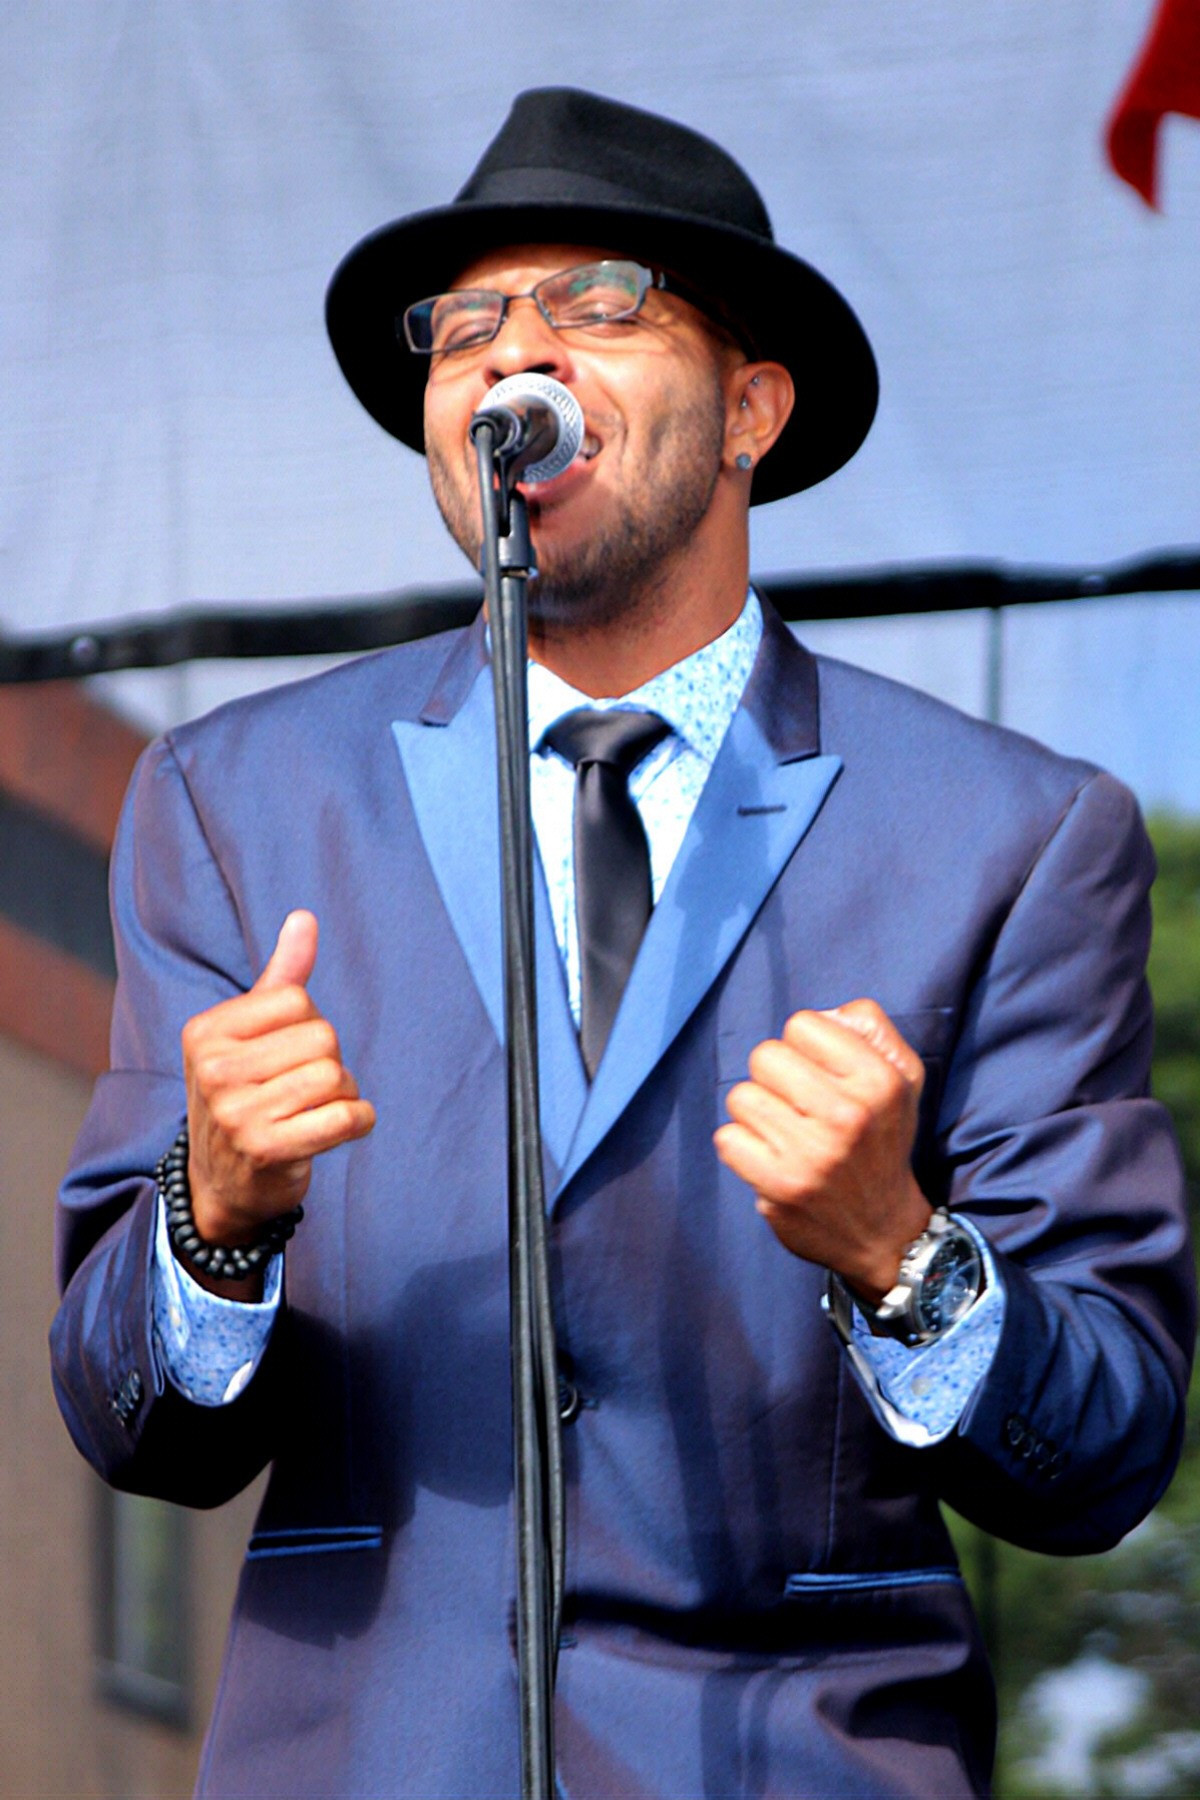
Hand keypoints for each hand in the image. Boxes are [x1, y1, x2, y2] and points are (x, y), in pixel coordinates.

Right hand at [180, 911, 375, 1278]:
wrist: (221, 1185)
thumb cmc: (246, 1096)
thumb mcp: (250, 1035)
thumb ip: (281, 977)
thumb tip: (305, 917)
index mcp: (207, 1032)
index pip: (299, 1000)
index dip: (310, 1026)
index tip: (286, 1057)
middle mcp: (214, 1070)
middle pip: (323, 1037)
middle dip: (329, 1062)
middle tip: (302, 1091)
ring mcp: (236, 1114)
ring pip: (336, 1076)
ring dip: (344, 1094)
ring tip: (314, 1112)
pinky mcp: (267, 1150)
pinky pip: (346, 1116)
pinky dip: (359, 1121)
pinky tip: (340, 1129)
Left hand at [713, 998, 931, 1298]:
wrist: (884, 1232)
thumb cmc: (883, 1141)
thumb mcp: (904, 1079)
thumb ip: (870, 1029)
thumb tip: (825, 1013)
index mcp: (879, 1082)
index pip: (802, 1025)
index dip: (804, 1047)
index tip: (820, 1075)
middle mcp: (848, 1115)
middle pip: (765, 1056)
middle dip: (774, 1077)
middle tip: (797, 1105)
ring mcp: (812, 1154)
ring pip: (741, 1096)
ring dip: (756, 1113)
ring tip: (785, 1132)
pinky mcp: (779, 1187)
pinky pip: (727, 1138)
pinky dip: (742, 1146)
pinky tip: (770, 1158)